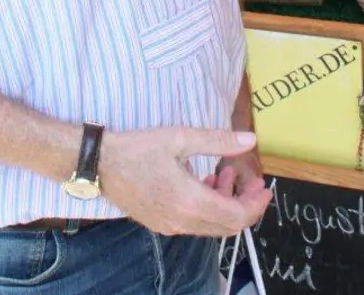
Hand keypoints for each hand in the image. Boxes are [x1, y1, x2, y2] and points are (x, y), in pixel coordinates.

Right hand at [99, 127, 270, 237]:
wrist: (99, 163)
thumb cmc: (138, 148)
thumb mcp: (181, 138)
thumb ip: (219, 141)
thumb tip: (250, 140)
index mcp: (190, 202)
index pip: (237, 217)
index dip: (256, 204)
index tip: (264, 187)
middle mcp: (182, 221)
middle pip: (227, 226)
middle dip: (245, 205)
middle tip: (252, 182)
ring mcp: (170, 226)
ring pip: (210, 225)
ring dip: (225, 203)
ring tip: (225, 174)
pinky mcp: (160, 224)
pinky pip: (193, 223)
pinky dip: (207, 207)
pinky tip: (203, 181)